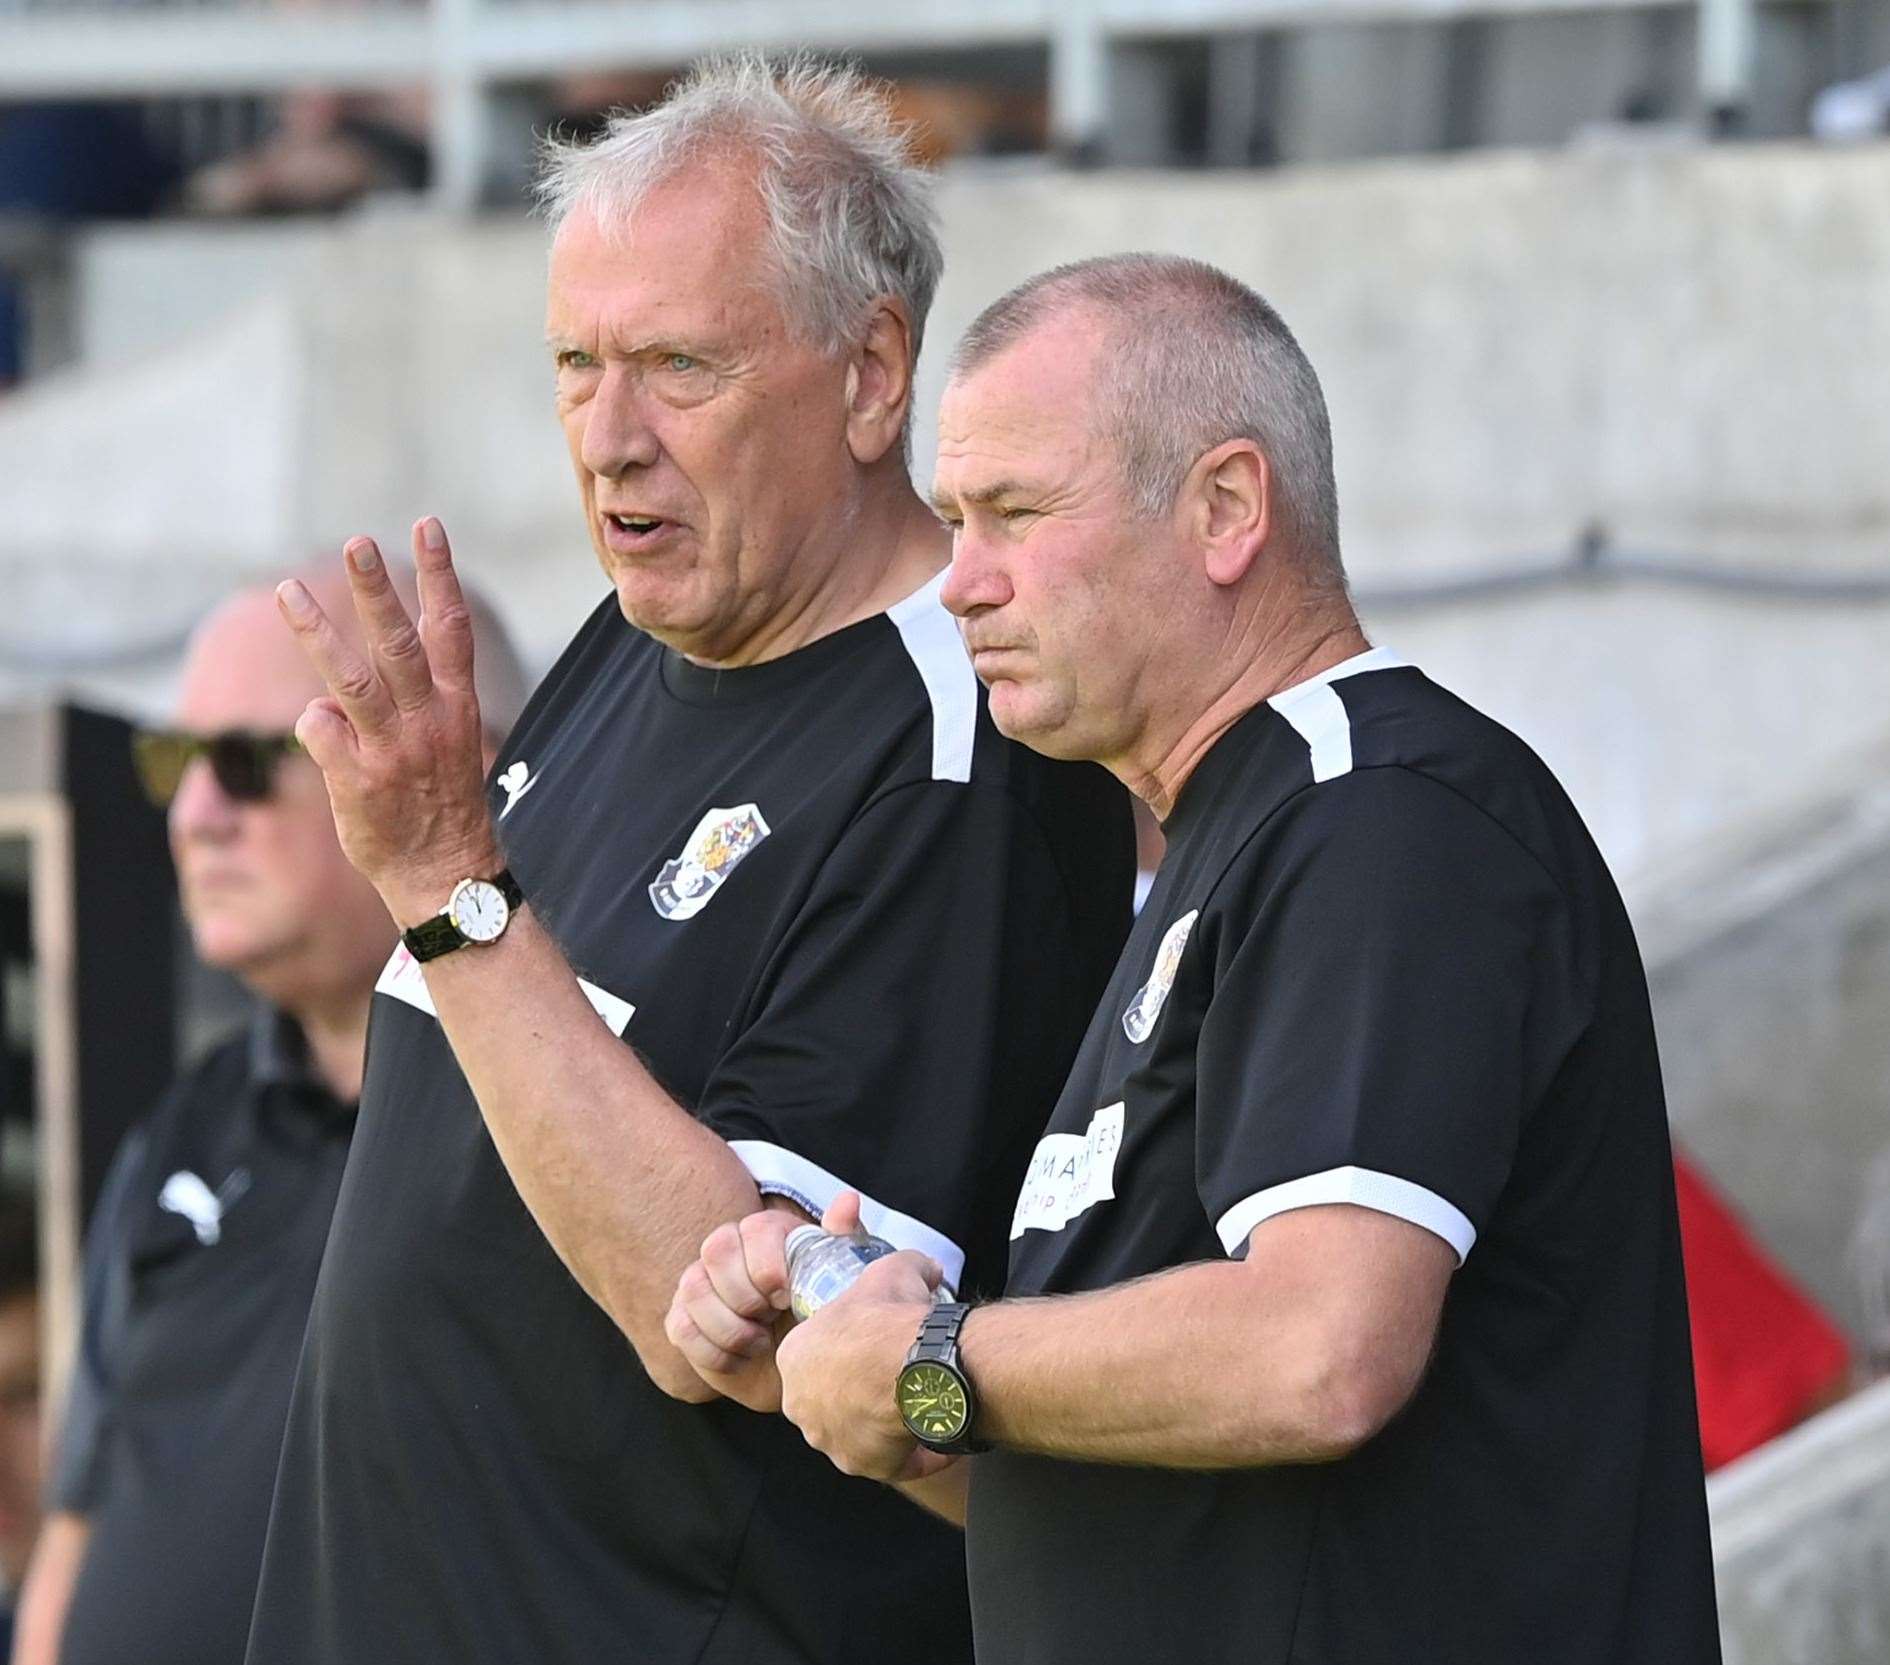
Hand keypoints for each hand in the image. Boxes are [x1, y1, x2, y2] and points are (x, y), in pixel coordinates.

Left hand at [277, 519, 499, 922]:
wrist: (444, 876)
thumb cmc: (442, 805)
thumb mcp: (450, 741)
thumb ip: (421, 695)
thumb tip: (371, 651)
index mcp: (457, 709)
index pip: (451, 630)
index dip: (440, 575)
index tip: (428, 526)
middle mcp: (428, 723)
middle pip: (399, 643)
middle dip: (377, 589)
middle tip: (358, 542)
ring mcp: (391, 751)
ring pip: (348, 679)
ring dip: (317, 631)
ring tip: (287, 591)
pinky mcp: (356, 780)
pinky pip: (317, 730)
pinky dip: (313, 727)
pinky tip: (328, 742)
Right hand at [665, 1192, 880, 1412]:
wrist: (796, 1367)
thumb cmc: (816, 1315)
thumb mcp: (838, 1277)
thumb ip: (842, 1238)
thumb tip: (848, 1201)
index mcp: (765, 1232)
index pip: (755, 1228)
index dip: (769, 1266)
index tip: (788, 1297)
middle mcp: (726, 1248)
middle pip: (717, 1251)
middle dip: (747, 1296)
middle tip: (771, 1318)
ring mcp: (698, 1283)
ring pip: (695, 1290)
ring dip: (733, 1327)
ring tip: (760, 1341)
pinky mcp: (682, 1319)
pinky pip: (682, 1329)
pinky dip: (716, 1353)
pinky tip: (741, 1357)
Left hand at [776, 1239, 951, 1482]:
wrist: (913, 1363)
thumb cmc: (890, 1316)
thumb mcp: (894, 1270)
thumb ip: (909, 1267)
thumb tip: (928, 1269)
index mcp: (795, 1358)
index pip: (817, 1358)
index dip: (849, 1352)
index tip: (875, 1348)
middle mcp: (800, 1405)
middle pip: (830, 1400)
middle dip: (859, 1393)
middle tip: (895, 1379)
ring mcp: (828, 1440)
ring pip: (857, 1434)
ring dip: (883, 1426)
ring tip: (918, 1408)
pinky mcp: (860, 1465)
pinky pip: (893, 1464)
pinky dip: (916, 1456)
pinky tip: (938, 1442)